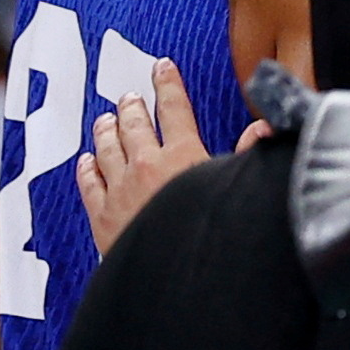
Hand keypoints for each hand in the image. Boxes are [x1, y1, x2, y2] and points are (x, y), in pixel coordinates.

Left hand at [74, 60, 265, 253]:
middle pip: (135, 126)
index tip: (162, 68)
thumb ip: (251, 155)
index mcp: (183, 156)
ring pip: (107, 149)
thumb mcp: (236, 187)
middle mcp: (147, 166)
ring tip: (104, 119)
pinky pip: (90, 184)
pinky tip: (86, 161)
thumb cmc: (212, 236)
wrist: (177, 281)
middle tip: (129, 97)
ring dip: (106, 131)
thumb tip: (263, 127)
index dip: (168, 85)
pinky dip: (87, 168)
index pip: (174, 109)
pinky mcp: (103, 217)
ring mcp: (120, 190)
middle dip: (132, 107)